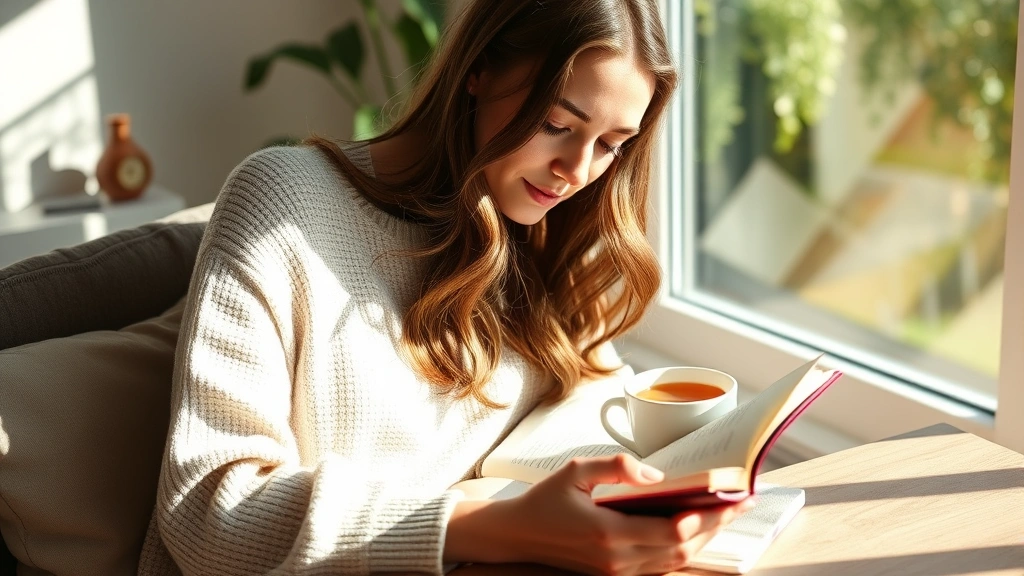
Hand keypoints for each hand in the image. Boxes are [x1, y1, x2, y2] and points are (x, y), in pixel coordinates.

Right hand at [494, 454, 754, 574]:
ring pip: (674, 561)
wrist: (518, 535)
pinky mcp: (614, 574)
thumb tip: (655, 475)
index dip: (708, 517)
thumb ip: (617, 467)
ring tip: (723, 515)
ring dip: (703, 540)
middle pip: (682, 549)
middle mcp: (617, 558)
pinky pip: (659, 566)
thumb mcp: (576, 470)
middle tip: (740, 504)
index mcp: (608, 532)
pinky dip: (682, 550)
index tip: (732, 499)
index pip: (673, 530)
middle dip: (715, 527)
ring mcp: (616, 571)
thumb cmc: (545, 499)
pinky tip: (694, 532)